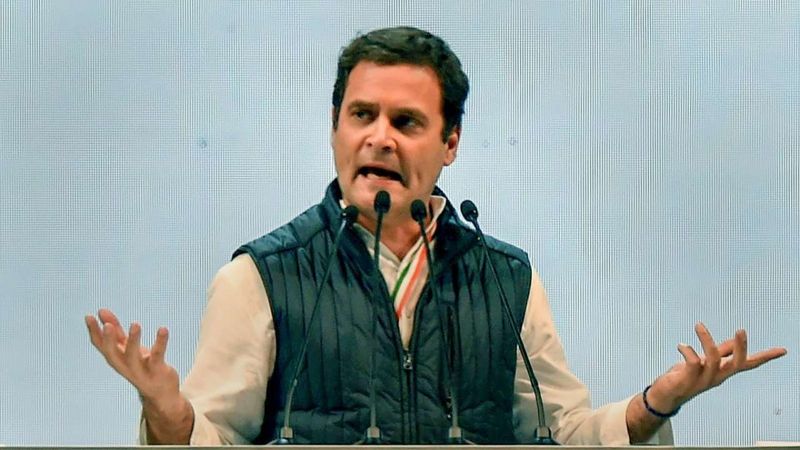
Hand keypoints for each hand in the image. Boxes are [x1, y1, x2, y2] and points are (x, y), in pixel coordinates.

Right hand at [85, 308, 179, 404]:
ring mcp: (140, 370)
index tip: (89, 316)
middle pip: (112, 354)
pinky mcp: (157, 371)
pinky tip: (163, 329)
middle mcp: (125, 366)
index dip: (93, 332)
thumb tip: (101, 310)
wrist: (161, 394)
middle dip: (109, 340)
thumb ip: (116, 330)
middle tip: (106, 325)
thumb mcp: (128, 348)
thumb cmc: (142, 366)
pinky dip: (160, 343)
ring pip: (133, 356)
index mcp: (116, 359)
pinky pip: (158, 356)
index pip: (100, 346)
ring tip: (135, 324)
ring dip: (133, 341)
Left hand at [647, 322, 786, 411]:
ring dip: (707, 340)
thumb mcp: (706, 362)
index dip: (766, 357)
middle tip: (741, 329)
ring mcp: (704, 380)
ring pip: (714, 359)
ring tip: (699, 325)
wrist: (665, 395)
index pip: (750, 364)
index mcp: (724, 371)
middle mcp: (718, 376)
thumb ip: (721, 352)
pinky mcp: (688, 380)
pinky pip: (693, 363)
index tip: (783, 350)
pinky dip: (688, 351)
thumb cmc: (685, 376)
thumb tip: (736, 341)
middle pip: (737, 364)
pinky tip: (681, 346)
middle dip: (741, 347)